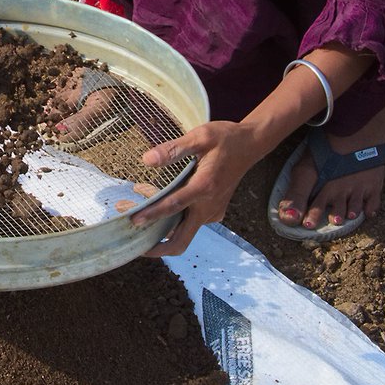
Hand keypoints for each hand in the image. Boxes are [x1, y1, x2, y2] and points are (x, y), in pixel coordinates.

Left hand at [132, 121, 263, 256]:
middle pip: (181, 240)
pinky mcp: (213, 211)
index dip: (152, 215)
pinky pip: (191, 222)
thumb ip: (174, 149)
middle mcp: (209, 206)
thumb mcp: (200, 136)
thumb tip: (147, 159)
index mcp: (204, 187)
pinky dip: (174, 219)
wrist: (250, 145)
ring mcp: (212, 211)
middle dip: (157, 247)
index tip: (133, 221)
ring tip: (138, 213)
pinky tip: (159, 202)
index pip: (174, 207)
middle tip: (134, 245)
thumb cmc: (225, 138)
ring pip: (184, 231)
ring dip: (162, 230)